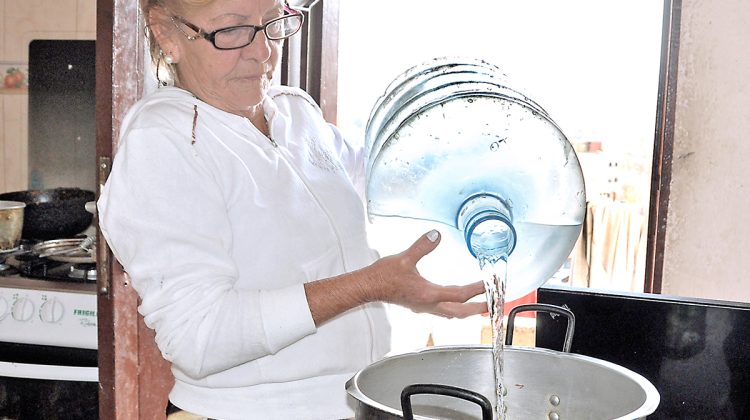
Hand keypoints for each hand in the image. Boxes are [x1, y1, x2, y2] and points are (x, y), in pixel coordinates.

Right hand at [366, 230, 486, 318]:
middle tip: (494, 301)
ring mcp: (426, 307)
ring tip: (481, 303)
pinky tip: (457, 300)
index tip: (489, 283)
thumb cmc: (384, 276)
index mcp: (429, 294)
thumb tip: (436, 235)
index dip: (477, 289)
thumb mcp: (404, 258)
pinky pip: (445, 310)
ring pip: (454, 313)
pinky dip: (457, 306)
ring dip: (469, 309)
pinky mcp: (421, 305)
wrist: (369, 287)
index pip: (460, 294)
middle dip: (479, 307)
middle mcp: (430, 304)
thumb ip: (422, 246)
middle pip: (462, 311)